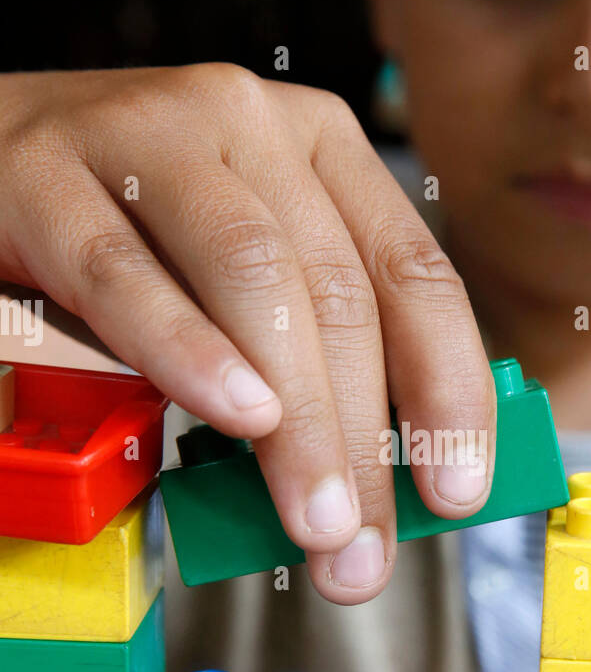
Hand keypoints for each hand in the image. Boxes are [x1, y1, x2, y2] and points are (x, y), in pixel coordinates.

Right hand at [0, 64, 494, 601]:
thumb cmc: (133, 230)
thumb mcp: (241, 274)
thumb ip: (308, 348)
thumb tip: (376, 483)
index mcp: (320, 147)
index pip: (415, 272)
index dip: (450, 387)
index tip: (458, 488)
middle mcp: (250, 124)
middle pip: (338, 292)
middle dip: (365, 440)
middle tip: (363, 547)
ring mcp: (148, 136)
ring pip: (254, 280)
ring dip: (297, 421)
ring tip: (312, 520)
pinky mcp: (50, 176)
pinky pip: (127, 275)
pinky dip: (188, 353)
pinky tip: (234, 416)